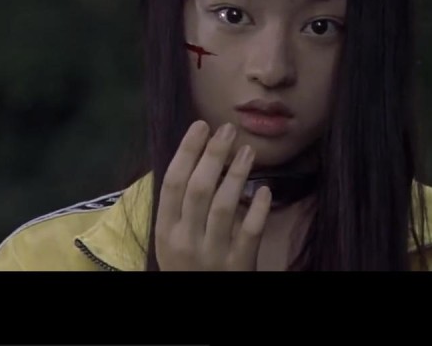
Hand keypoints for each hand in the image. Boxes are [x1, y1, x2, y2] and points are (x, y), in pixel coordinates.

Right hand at [155, 120, 271, 270]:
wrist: (198, 307)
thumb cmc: (188, 264)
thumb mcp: (173, 238)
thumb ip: (181, 206)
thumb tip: (196, 157)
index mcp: (166, 230)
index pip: (173, 182)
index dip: (187, 151)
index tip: (201, 125)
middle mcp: (185, 240)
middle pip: (198, 189)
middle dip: (213, 155)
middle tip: (228, 130)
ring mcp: (212, 254)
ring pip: (223, 207)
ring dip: (237, 174)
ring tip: (248, 151)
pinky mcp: (238, 266)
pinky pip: (249, 233)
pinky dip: (257, 211)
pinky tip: (265, 190)